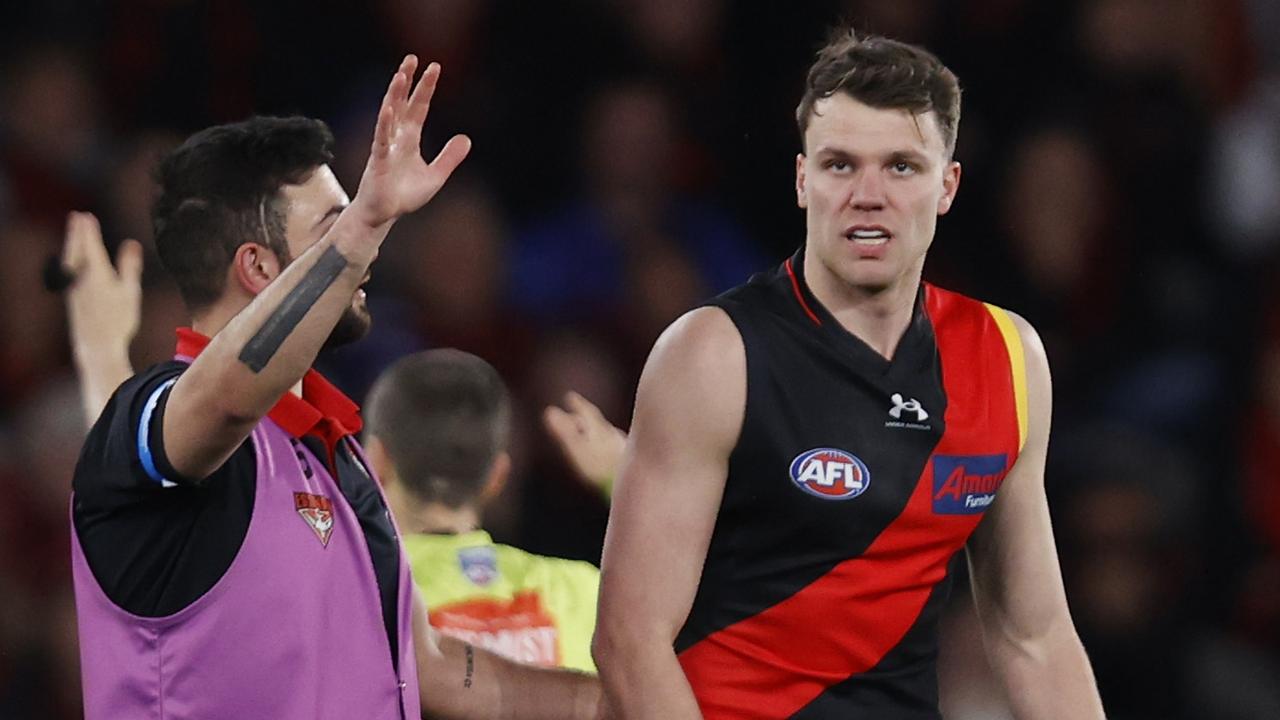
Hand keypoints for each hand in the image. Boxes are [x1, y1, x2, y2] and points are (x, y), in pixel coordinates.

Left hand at [63, 211, 142, 358]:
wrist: (96, 344)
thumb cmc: (118, 320)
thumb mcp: (130, 292)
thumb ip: (129, 266)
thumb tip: (131, 243)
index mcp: (96, 272)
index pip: (90, 245)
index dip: (88, 229)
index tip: (86, 215)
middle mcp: (80, 277)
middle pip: (75, 249)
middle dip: (76, 232)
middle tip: (76, 217)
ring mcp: (73, 287)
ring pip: (70, 259)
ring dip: (72, 244)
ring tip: (74, 234)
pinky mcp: (71, 297)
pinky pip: (68, 269)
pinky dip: (71, 257)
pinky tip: (73, 261)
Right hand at [352, 55, 470, 227]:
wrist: (383, 215)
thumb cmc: (404, 195)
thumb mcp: (435, 176)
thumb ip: (449, 157)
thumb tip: (467, 138)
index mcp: (409, 139)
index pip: (419, 107)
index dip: (426, 88)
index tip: (434, 67)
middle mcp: (396, 138)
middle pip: (402, 103)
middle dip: (407, 81)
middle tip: (412, 58)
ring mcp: (385, 147)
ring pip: (389, 115)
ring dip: (394, 95)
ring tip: (401, 75)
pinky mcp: (378, 161)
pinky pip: (381, 140)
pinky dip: (385, 125)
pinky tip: (389, 110)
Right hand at [543, 391, 627, 498]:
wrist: (637, 482)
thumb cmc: (603, 468)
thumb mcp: (578, 449)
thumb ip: (565, 431)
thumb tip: (549, 411)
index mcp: (600, 431)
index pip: (588, 413)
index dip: (577, 404)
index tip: (570, 396)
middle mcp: (614, 437)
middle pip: (598, 424)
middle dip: (587, 418)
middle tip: (577, 412)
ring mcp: (623, 449)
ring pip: (609, 435)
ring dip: (599, 432)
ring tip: (593, 434)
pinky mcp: (632, 463)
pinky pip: (617, 449)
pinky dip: (609, 446)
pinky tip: (611, 456)